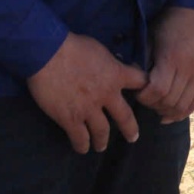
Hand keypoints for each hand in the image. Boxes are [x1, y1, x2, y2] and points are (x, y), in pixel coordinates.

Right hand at [26, 33, 148, 152]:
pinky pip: (79, 137)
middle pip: (125, 117)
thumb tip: (109, 65)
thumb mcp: (99, 50)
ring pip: (102, 132)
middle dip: (130, 129)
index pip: (140, 82)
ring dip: (102, 141)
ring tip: (101, 146)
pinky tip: (82, 148)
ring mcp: (89, 109)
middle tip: (133, 138)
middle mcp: (107, 95)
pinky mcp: (70, 118)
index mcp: (116, 74)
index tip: (145, 94)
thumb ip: (107, 62)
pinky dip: (82, 145)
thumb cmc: (73, 45)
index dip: (144, 87)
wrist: (48, 54)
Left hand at [138, 7, 193, 123]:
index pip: (158, 90)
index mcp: (173, 58)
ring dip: (168, 111)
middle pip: (170, 101)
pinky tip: (172, 113)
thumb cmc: (169, 23)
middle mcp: (189, 69)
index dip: (145, 97)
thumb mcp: (152, 38)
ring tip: (158, 106)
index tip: (137, 92)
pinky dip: (184, 111)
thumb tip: (134, 82)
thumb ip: (144, 61)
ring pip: (184, 106)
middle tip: (145, 99)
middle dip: (154, 105)